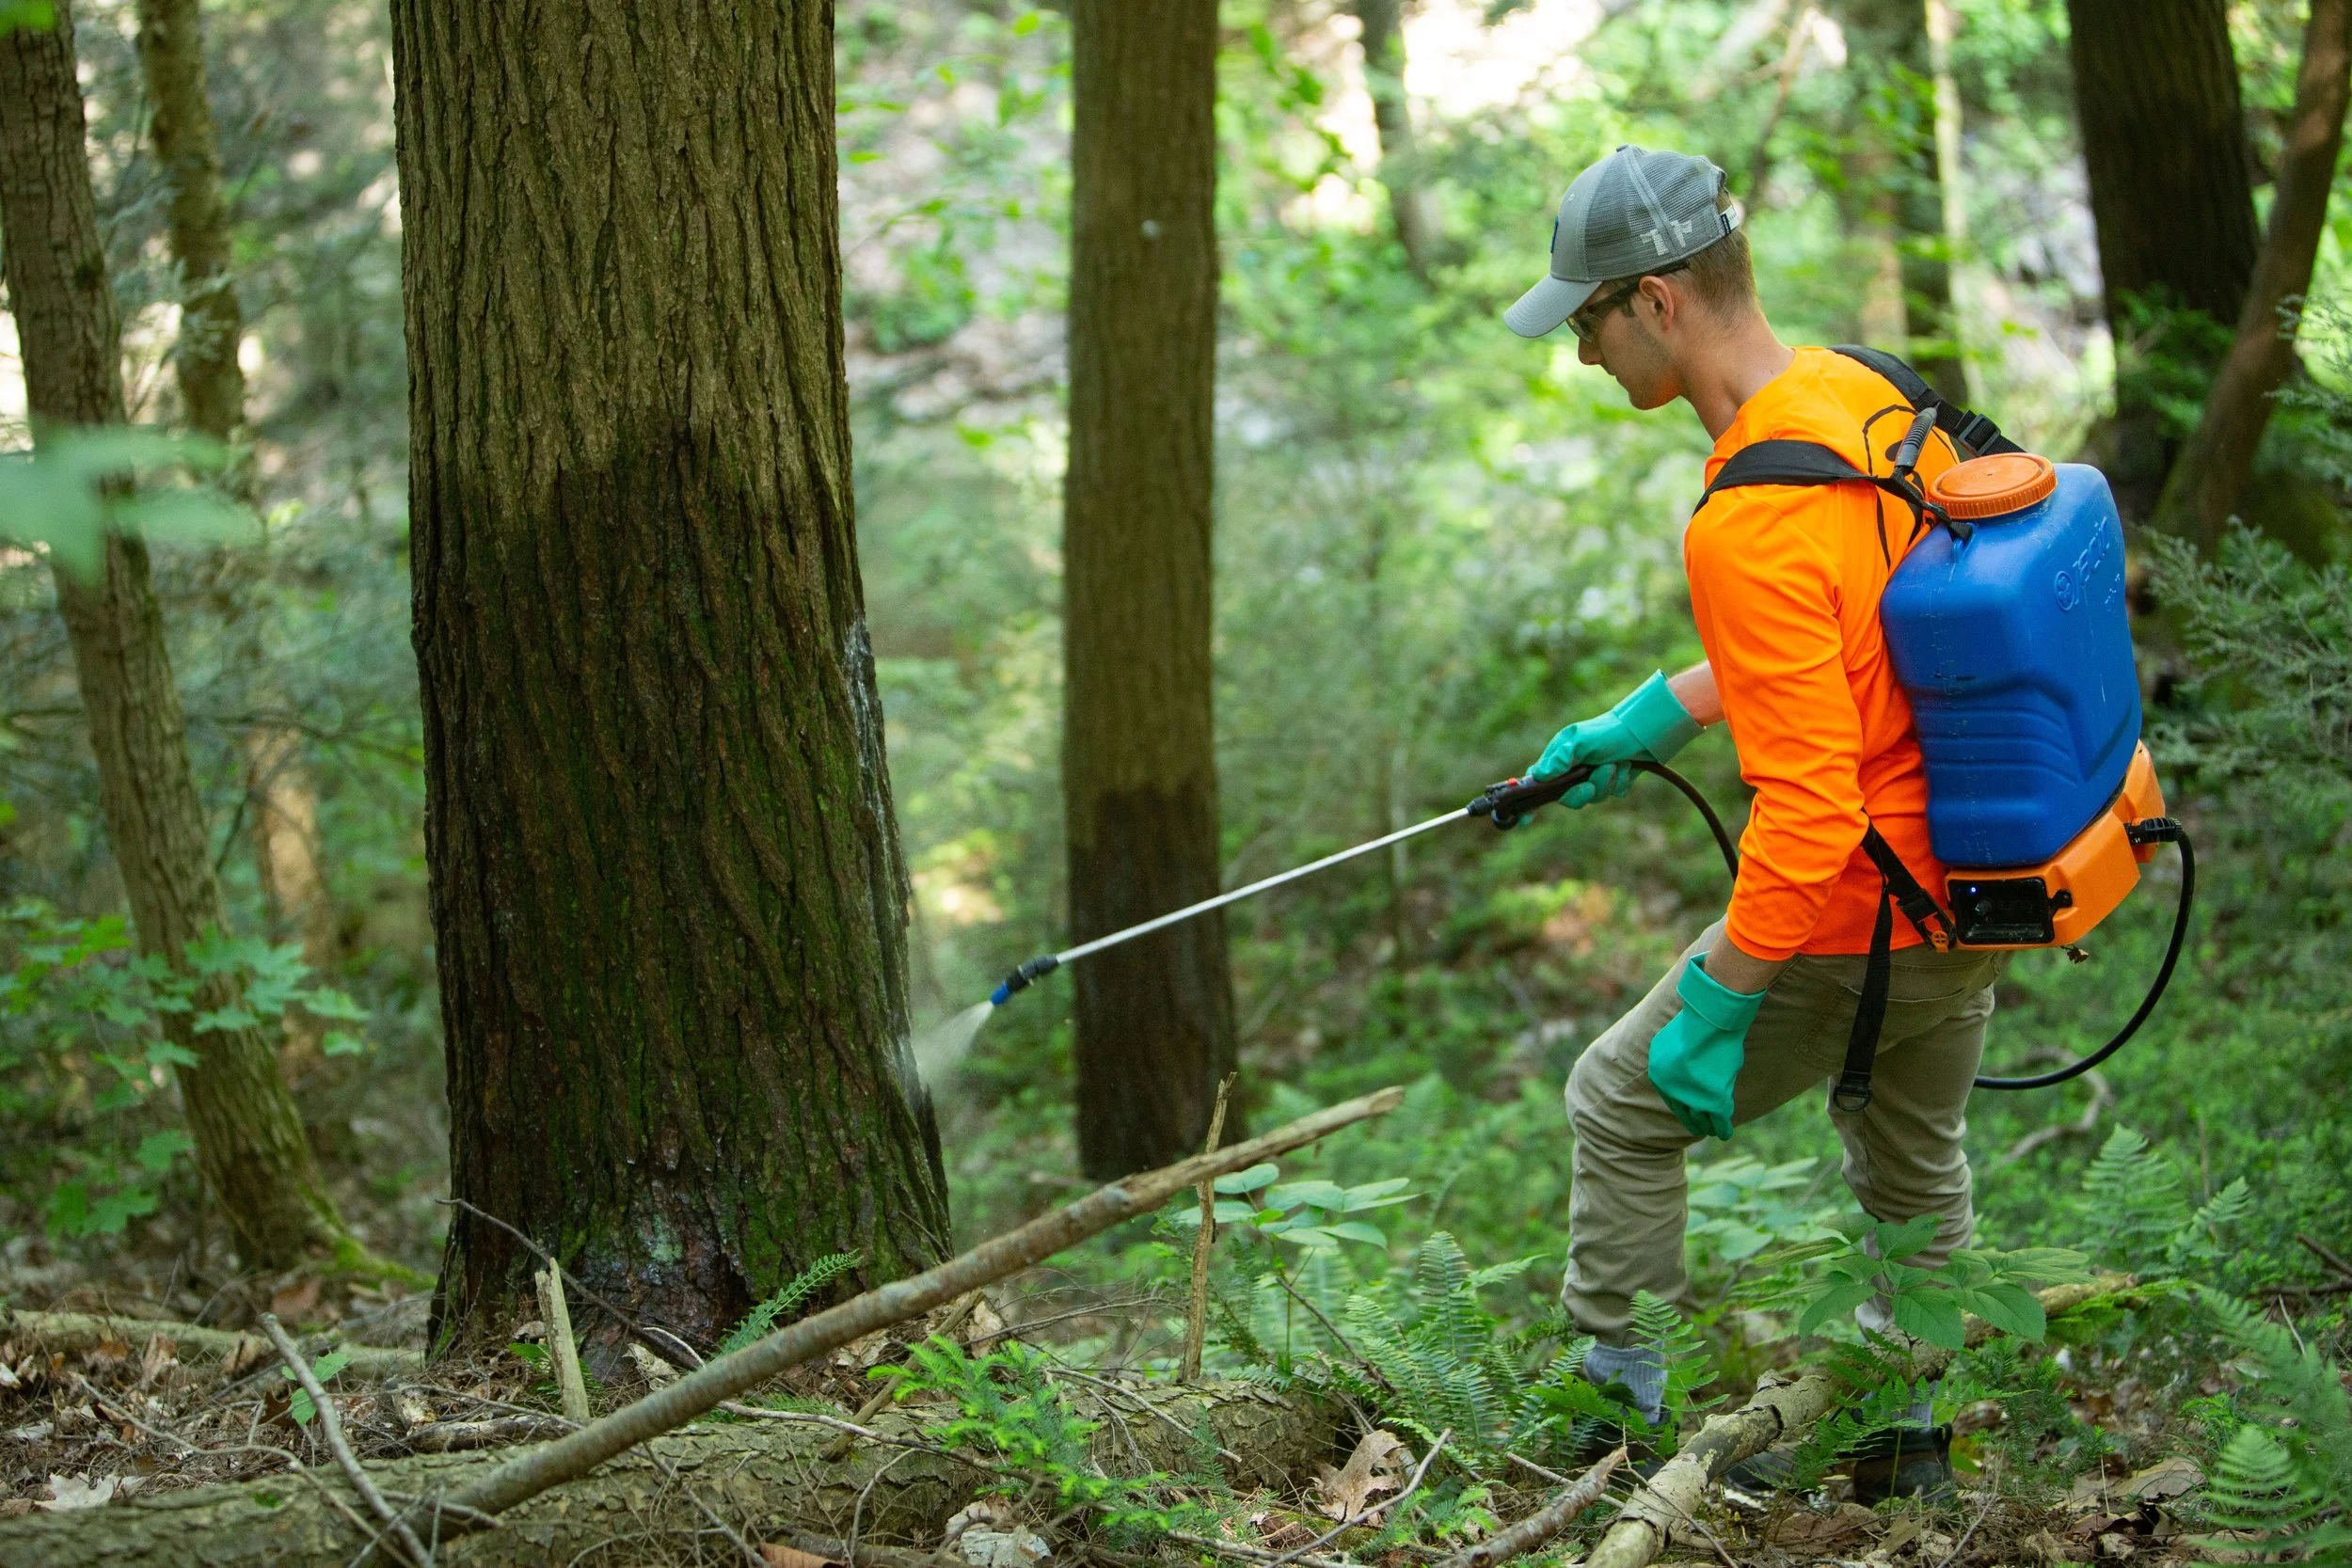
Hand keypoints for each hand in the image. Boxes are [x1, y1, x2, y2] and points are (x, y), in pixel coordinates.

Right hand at [1523, 672, 1700, 812]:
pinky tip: (1624, 768)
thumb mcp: (1579, 739)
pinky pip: (1612, 795)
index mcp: (1557, 761)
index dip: (1529, 804)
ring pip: (1593, 798)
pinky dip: (1619, 782)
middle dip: (1581, 792)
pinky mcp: (1611, 784)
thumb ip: (1560, 757)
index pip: (1536, 785)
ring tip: (1614, 764)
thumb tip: (1540, 775)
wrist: (1640, 731)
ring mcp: (1592, 780)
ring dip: (1605, 782)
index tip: (1524, 819)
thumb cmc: (1605, 731)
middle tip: (1591, 784)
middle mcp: (1572, 773)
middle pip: (1567, 799)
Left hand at [1646, 953, 1766, 1139]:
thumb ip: (1677, 1058)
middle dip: (1691, 1118)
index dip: (1680, 1102)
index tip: (1688, 1108)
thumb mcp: (1674, 1040)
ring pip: (1699, 1118)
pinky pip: (1717, 1120)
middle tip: (1698, 1125)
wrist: (1709, 1019)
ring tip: (1711, 1129)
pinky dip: (1722, 1128)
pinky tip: (1724, 1133)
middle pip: (1681, 1109)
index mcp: (1658, 1072)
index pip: (1669, 1094)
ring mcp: (1691, 1096)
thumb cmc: (1696, 1022)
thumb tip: (1684, 1064)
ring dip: (1706, 1125)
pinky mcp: (1713, 1101)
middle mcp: (1670, 1088)